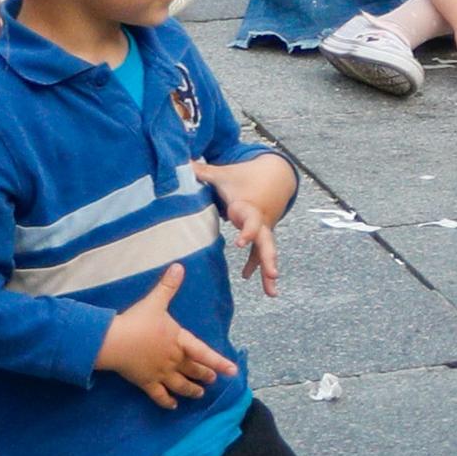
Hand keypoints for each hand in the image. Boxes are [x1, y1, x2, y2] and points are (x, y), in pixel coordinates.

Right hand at [91, 271, 235, 405]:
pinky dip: (167, 402)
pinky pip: (159, 396)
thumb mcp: (155, 301)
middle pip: (193, 370)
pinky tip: (173, 406)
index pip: (204, 352)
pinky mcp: (145, 383)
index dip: (220, 362)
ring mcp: (160, 373)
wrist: (114, 341)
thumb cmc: (137, 321)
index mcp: (179, 340)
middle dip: (205, 375)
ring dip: (191, 390)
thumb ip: (168, 286)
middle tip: (213, 379)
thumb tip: (179, 266)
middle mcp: (173, 359)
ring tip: (200, 394)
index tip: (233, 371)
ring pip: (180, 385)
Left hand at [212, 155, 293, 285]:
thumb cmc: (245, 176)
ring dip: (269, 271)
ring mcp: (263, 229)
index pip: (250, 220)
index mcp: (247, 207)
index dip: (246, 231)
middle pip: (266, 241)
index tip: (240, 243)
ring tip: (272, 292)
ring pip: (267, 252)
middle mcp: (259, 220)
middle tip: (273, 274)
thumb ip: (202, 172)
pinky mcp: (262, 234)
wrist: (276, 174)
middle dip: (269, 259)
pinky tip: (257, 282)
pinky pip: (262, 253)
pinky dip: (260, 267)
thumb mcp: (224, 174)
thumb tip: (180, 163)